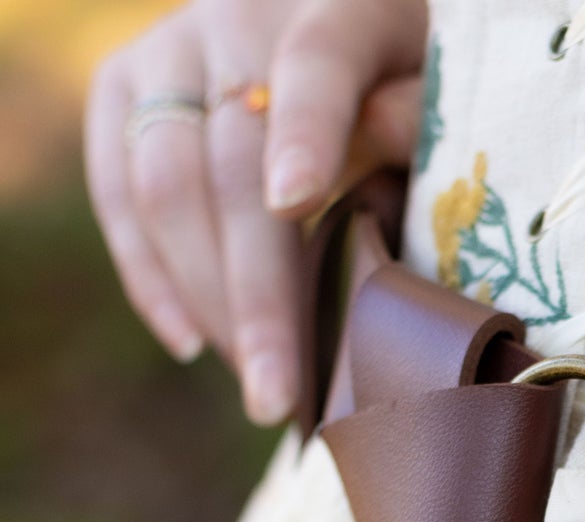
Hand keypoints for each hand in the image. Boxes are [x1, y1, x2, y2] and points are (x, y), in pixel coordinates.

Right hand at [86, 0, 427, 424]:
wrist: (340, 34)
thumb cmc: (413, 83)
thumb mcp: (443, 91)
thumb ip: (422, 115)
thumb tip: (379, 139)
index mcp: (334, 10)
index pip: (316, 66)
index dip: (307, 135)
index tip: (296, 206)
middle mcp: (237, 19)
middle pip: (231, 164)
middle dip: (257, 295)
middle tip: (281, 397)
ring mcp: (171, 52)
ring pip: (164, 183)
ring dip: (207, 302)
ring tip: (259, 386)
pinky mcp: (126, 88)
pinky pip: (118, 188)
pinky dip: (150, 275)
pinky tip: (194, 346)